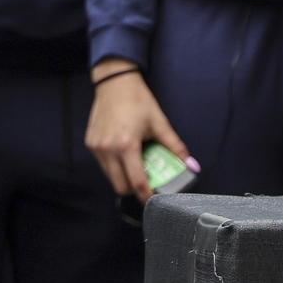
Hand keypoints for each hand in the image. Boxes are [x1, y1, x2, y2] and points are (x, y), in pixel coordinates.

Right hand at [84, 58, 192, 200]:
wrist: (114, 83)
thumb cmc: (137, 101)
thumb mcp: (159, 123)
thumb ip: (175, 146)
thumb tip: (192, 165)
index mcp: (126, 145)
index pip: (136, 182)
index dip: (147, 195)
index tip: (154, 199)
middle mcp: (108, 149)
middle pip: (120, 185)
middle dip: (133, 189)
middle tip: (146, 182)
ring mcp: (96, 147)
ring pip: (110, 176)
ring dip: (123, 176)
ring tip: (135, 164)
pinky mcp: (90, 143)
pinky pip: (103, 164)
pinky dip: (114, 165)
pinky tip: (123, 153)